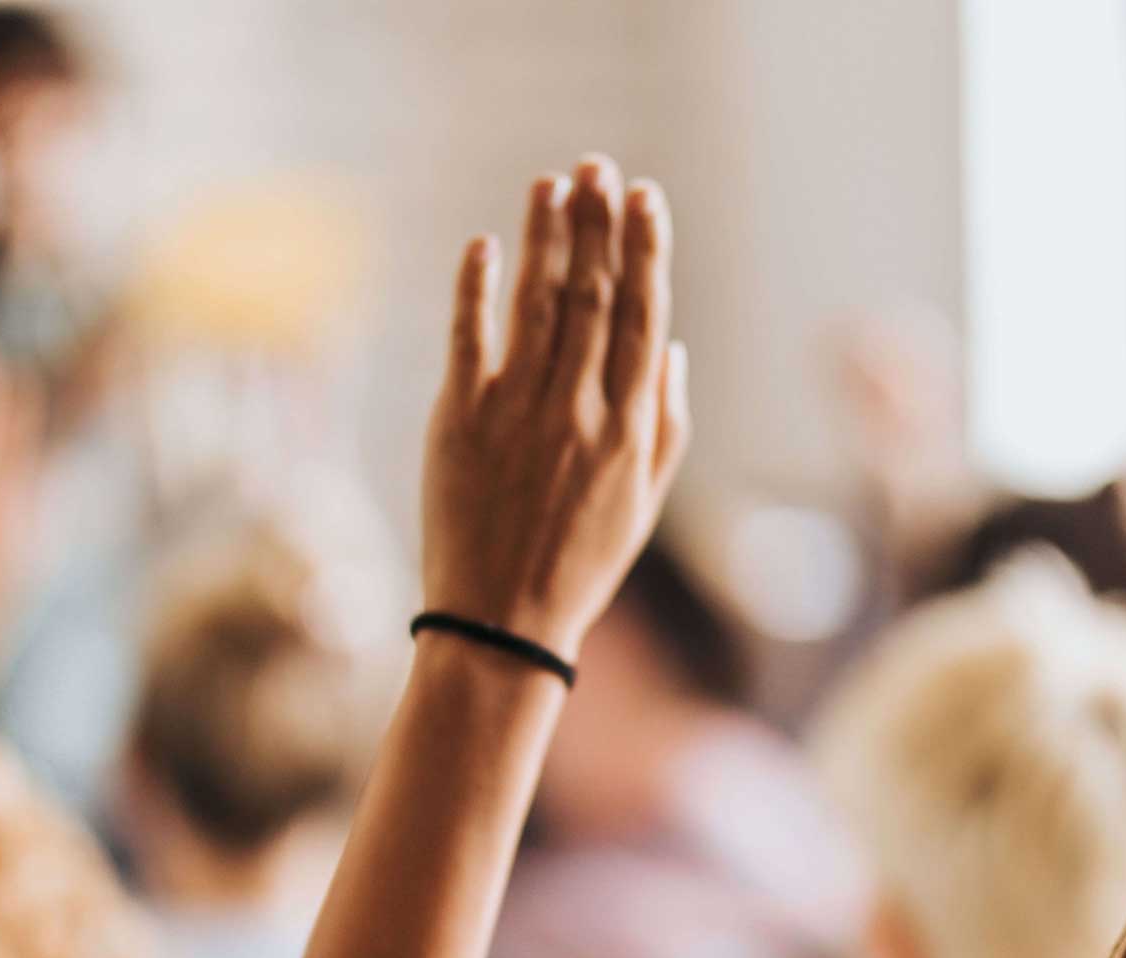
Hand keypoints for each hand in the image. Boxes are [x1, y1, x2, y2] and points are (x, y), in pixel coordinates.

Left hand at [421, 156, 689, 661]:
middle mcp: (576, 411)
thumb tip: (667, 344)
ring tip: (550, 183)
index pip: (641, 315)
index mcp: (628, 427)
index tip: (644, 195)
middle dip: (595, 223)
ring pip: (536, 304)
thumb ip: (665, 420)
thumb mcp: (643, 501)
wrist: (501, 623)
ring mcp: (516, 413)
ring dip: (543, 236)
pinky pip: (467, 340)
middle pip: (590, 295)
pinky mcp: (458, 421)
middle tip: (595, 167)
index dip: (644, 249)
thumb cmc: (579, 564)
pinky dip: (475, 289)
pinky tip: (483, 245)